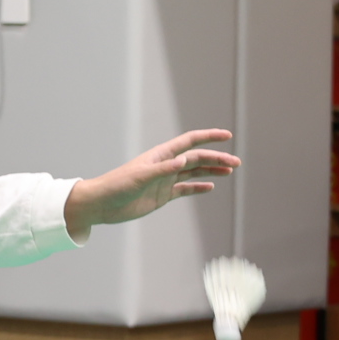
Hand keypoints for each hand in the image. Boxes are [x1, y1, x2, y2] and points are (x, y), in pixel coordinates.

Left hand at [64, 130, 238, 239]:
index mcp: (161, 155)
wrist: (102, 204)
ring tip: (229, 171)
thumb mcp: (141, 177)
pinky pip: (184, 189)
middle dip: (217, 159)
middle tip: (236, 163)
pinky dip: (197, 188)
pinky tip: (210, 187)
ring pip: (193, 173)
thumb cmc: (116, 186)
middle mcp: (165, 165)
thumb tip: (184, 161)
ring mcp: (164, 180)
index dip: (209, 137)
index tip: (227, 135)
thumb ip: (163, 170)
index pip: (190, 142)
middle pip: (197, 158)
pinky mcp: (161, 195)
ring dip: (211, 172)